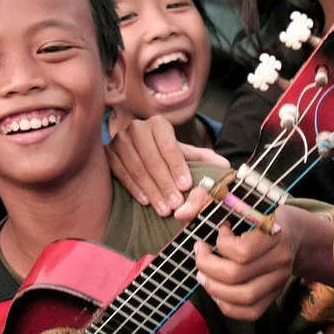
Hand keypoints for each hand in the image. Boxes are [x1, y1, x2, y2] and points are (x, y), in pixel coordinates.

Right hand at [106, 116, 228, 216]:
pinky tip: (146, 201)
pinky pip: (120, 173)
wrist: (140, 154)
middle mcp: (136, 127)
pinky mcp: (107, 154)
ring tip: (165, 209)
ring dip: (152, 190)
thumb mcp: (187, 155)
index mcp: (158, 124)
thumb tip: (226, 167)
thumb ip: (205, 159)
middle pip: (152, 159)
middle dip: (166, 184)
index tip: (187, 187)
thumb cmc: (168, 156)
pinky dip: (134, 188)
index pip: (169, 146)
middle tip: (177, 204)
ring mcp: (118, 140)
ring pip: (136, 168)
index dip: (178, 167)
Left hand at [175, 188, 295, 320]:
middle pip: (237, 275)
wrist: (292, 231)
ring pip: (244, 297)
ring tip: (203, 275)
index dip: (221, 245)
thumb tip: (181, 214)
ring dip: (214, 289)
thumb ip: (205, 199)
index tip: (220, 232)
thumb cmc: (257, 213)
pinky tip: (217, 291)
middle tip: (201, 255)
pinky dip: (228, 306)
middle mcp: (281, 258)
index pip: (243, 251)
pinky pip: (251, 312)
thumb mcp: (235, 197)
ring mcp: (280, 279)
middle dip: (208, 267)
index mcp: (274, 231)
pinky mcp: (276, 294)